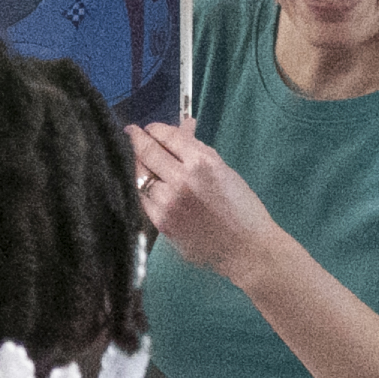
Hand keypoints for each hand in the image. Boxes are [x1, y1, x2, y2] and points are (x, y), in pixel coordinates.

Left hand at [128, 121, 281, 284]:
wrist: (246, 249)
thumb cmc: (242, 208)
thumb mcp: (223, 171)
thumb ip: (197, 150)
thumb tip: (182, 128)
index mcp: (202, 162)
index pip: (168, 137)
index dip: (154, 129)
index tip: (148, 129)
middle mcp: (181, 180)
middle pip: (147, 152)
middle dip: (136, 139)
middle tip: (132, 133)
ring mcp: (168, 203)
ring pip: (140, 177)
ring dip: (137, 165)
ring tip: (138, 159)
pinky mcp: (161, 223)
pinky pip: (144, 199)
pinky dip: (143, 189)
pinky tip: (146, 186)